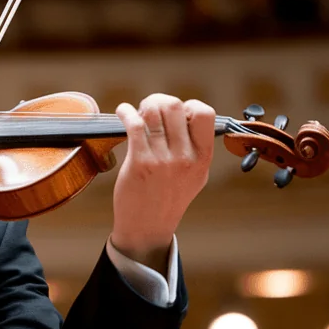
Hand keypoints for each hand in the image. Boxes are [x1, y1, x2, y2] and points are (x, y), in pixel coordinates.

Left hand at [111, 93, 215, 266]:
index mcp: (202, 158)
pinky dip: (125, 112)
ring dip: (142, 107)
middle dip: (160, 101)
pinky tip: (123, 112)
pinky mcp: (139, 162)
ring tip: (137, 112)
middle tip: (151, 108)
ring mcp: (162, 160)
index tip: (177, 113)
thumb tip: (185, 114)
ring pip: (153, 112)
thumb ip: (195, 147)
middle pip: (175, 106)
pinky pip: (134, 124)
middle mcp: (185, 157)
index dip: (189, 106)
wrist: (147, 227)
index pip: (204, 114)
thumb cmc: (169, 198)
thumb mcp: (195, 175)